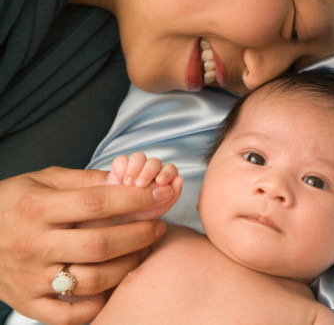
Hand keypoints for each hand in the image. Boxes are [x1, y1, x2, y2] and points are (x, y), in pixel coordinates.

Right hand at [0, 166, 176, 323]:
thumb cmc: (13, 203)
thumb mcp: (43, 180)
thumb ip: (85, 180)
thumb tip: (128, 180)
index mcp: (36, 208)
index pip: (97, 203)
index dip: (136, 200)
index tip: (162, 195)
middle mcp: (32, 245)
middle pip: (100, 245)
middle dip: (139, 235)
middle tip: (159, 226)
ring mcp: (29, 278)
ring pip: (91, 281)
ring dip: (127, 267)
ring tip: (143, 251)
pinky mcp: (28, 302)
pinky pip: (70, 314)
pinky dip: (98, 304)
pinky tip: (113, 286)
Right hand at [82, 152, 182, 224]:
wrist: (112, 229)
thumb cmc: (137, 223)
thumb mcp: (154, 214)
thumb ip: (169, 198)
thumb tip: (179, 179)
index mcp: (161, 184)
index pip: (170, 170)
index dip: (168, 172)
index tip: (162, 182)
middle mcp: (148, 176)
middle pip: (155, 161)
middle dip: (150, 170)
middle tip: (142, 184)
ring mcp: (132, 173)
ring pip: (139, 157)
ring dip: (136, 168)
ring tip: (128, 184)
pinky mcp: (115, 172)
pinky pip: (121, 160)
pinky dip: (123, 167)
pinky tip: (119, 182)